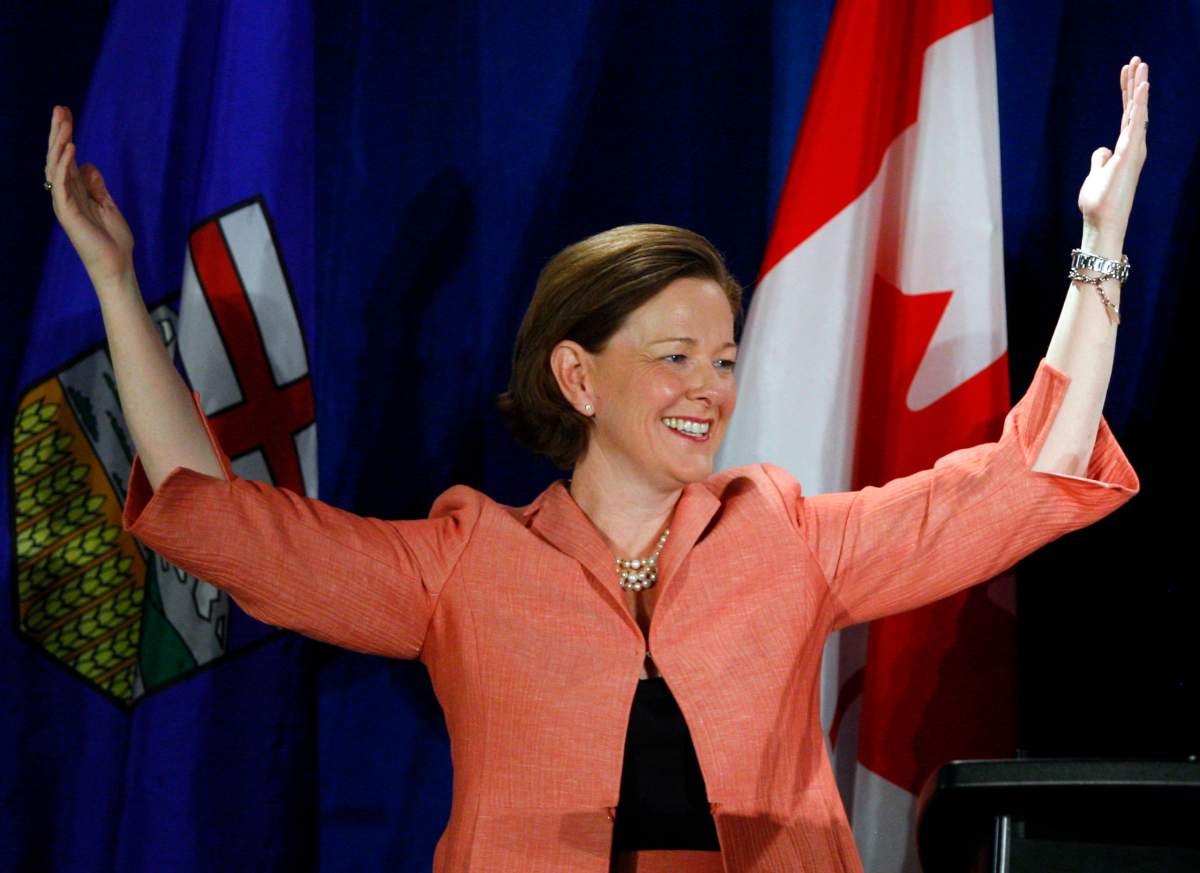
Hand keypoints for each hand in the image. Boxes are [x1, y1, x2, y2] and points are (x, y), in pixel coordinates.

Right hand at [45, 105, 133, 287]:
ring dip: (59, 143)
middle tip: (59, 109)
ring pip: (56, 167)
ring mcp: (65, 204)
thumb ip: (96, 186)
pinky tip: (71, 148)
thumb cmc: (113, 241)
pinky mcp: (68, 213)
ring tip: (64, 123)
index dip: (65, 135)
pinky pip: (62, 185)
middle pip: (57, 157)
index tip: (66, 113)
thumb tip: (88, 165)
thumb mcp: (108, 206)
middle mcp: (65, 195)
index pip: (66, 158)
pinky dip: (65, 165)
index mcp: (75, 193)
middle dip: (58, 132)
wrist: (116, 265)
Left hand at [1076, 57, 1148, 256]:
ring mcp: (1133, 149)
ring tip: (1141, 64)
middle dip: (1135, 83)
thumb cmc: (1099, 202)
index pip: (1127, 114)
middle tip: (1137, 60)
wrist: (1102, 221)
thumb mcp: (1096, 174)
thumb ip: (1100, 159)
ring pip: (1137, 111)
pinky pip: (1135, 123)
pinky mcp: (1129, 153)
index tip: (1126, 71)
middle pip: (1134, 108)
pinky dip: (1139, 103)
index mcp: (1124, 148)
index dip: (1127, 92)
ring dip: (1139, 87)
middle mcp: (1133, 146)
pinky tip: (1142, 86)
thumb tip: (1102, 149)